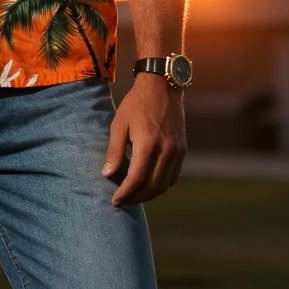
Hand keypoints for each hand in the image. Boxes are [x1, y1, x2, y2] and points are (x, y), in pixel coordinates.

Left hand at [101, 75, 185, 206]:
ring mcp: (177, 151)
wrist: (162, 86)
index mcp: (148, 143)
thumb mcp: (119, 124)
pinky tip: (149, 185)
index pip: (136, 179)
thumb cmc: (136, 103)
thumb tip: (107, 175)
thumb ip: (114, 151)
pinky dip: (161, 185)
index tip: (115, 201)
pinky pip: (173, 176)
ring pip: (164, 184)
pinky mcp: (182, 150)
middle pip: (152, 186)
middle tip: (123, 202)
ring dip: (149, 194)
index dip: (125, 193)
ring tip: (134, 196)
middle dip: (136, 197)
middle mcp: (166, 150)